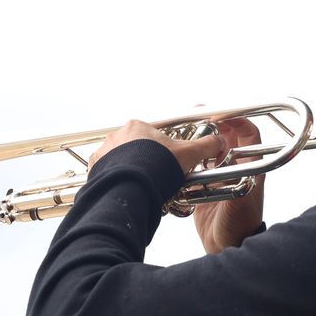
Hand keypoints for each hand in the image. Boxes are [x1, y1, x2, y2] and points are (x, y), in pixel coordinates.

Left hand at [88, 120, 226, 174]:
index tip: (167, 162)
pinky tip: (127, 189)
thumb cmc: (155, 168)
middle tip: (157, 176)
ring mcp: (104, 152)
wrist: (131, 187)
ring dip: (131, 171)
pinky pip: (107, 174)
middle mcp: (117, 136)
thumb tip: (218, 142)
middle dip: (146, 162)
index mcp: (138, 127)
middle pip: (136, 148)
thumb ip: (204, 147)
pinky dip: (117, 181)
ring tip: (142, 185)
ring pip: (120, 161)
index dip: (162, 151)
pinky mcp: (96, 169)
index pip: (153, 136)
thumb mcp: (187, 155)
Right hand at [192, 117, 264, 254]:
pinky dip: (189, 157)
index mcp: (250, 168)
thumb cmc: (239, 226)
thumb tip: (228, 151)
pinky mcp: (205, 187)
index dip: (238, 120)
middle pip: (227, 137)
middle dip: (214, 124)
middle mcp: (236, 169)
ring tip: (184, 128)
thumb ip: (236, 178)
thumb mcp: (240, 201)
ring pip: (211, 150)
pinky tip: (178, 153)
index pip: (249, 135)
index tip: (220, 114)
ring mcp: (220, 177)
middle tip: (197, 115)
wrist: (227, 247)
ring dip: (199, 139)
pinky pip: (197, 166)